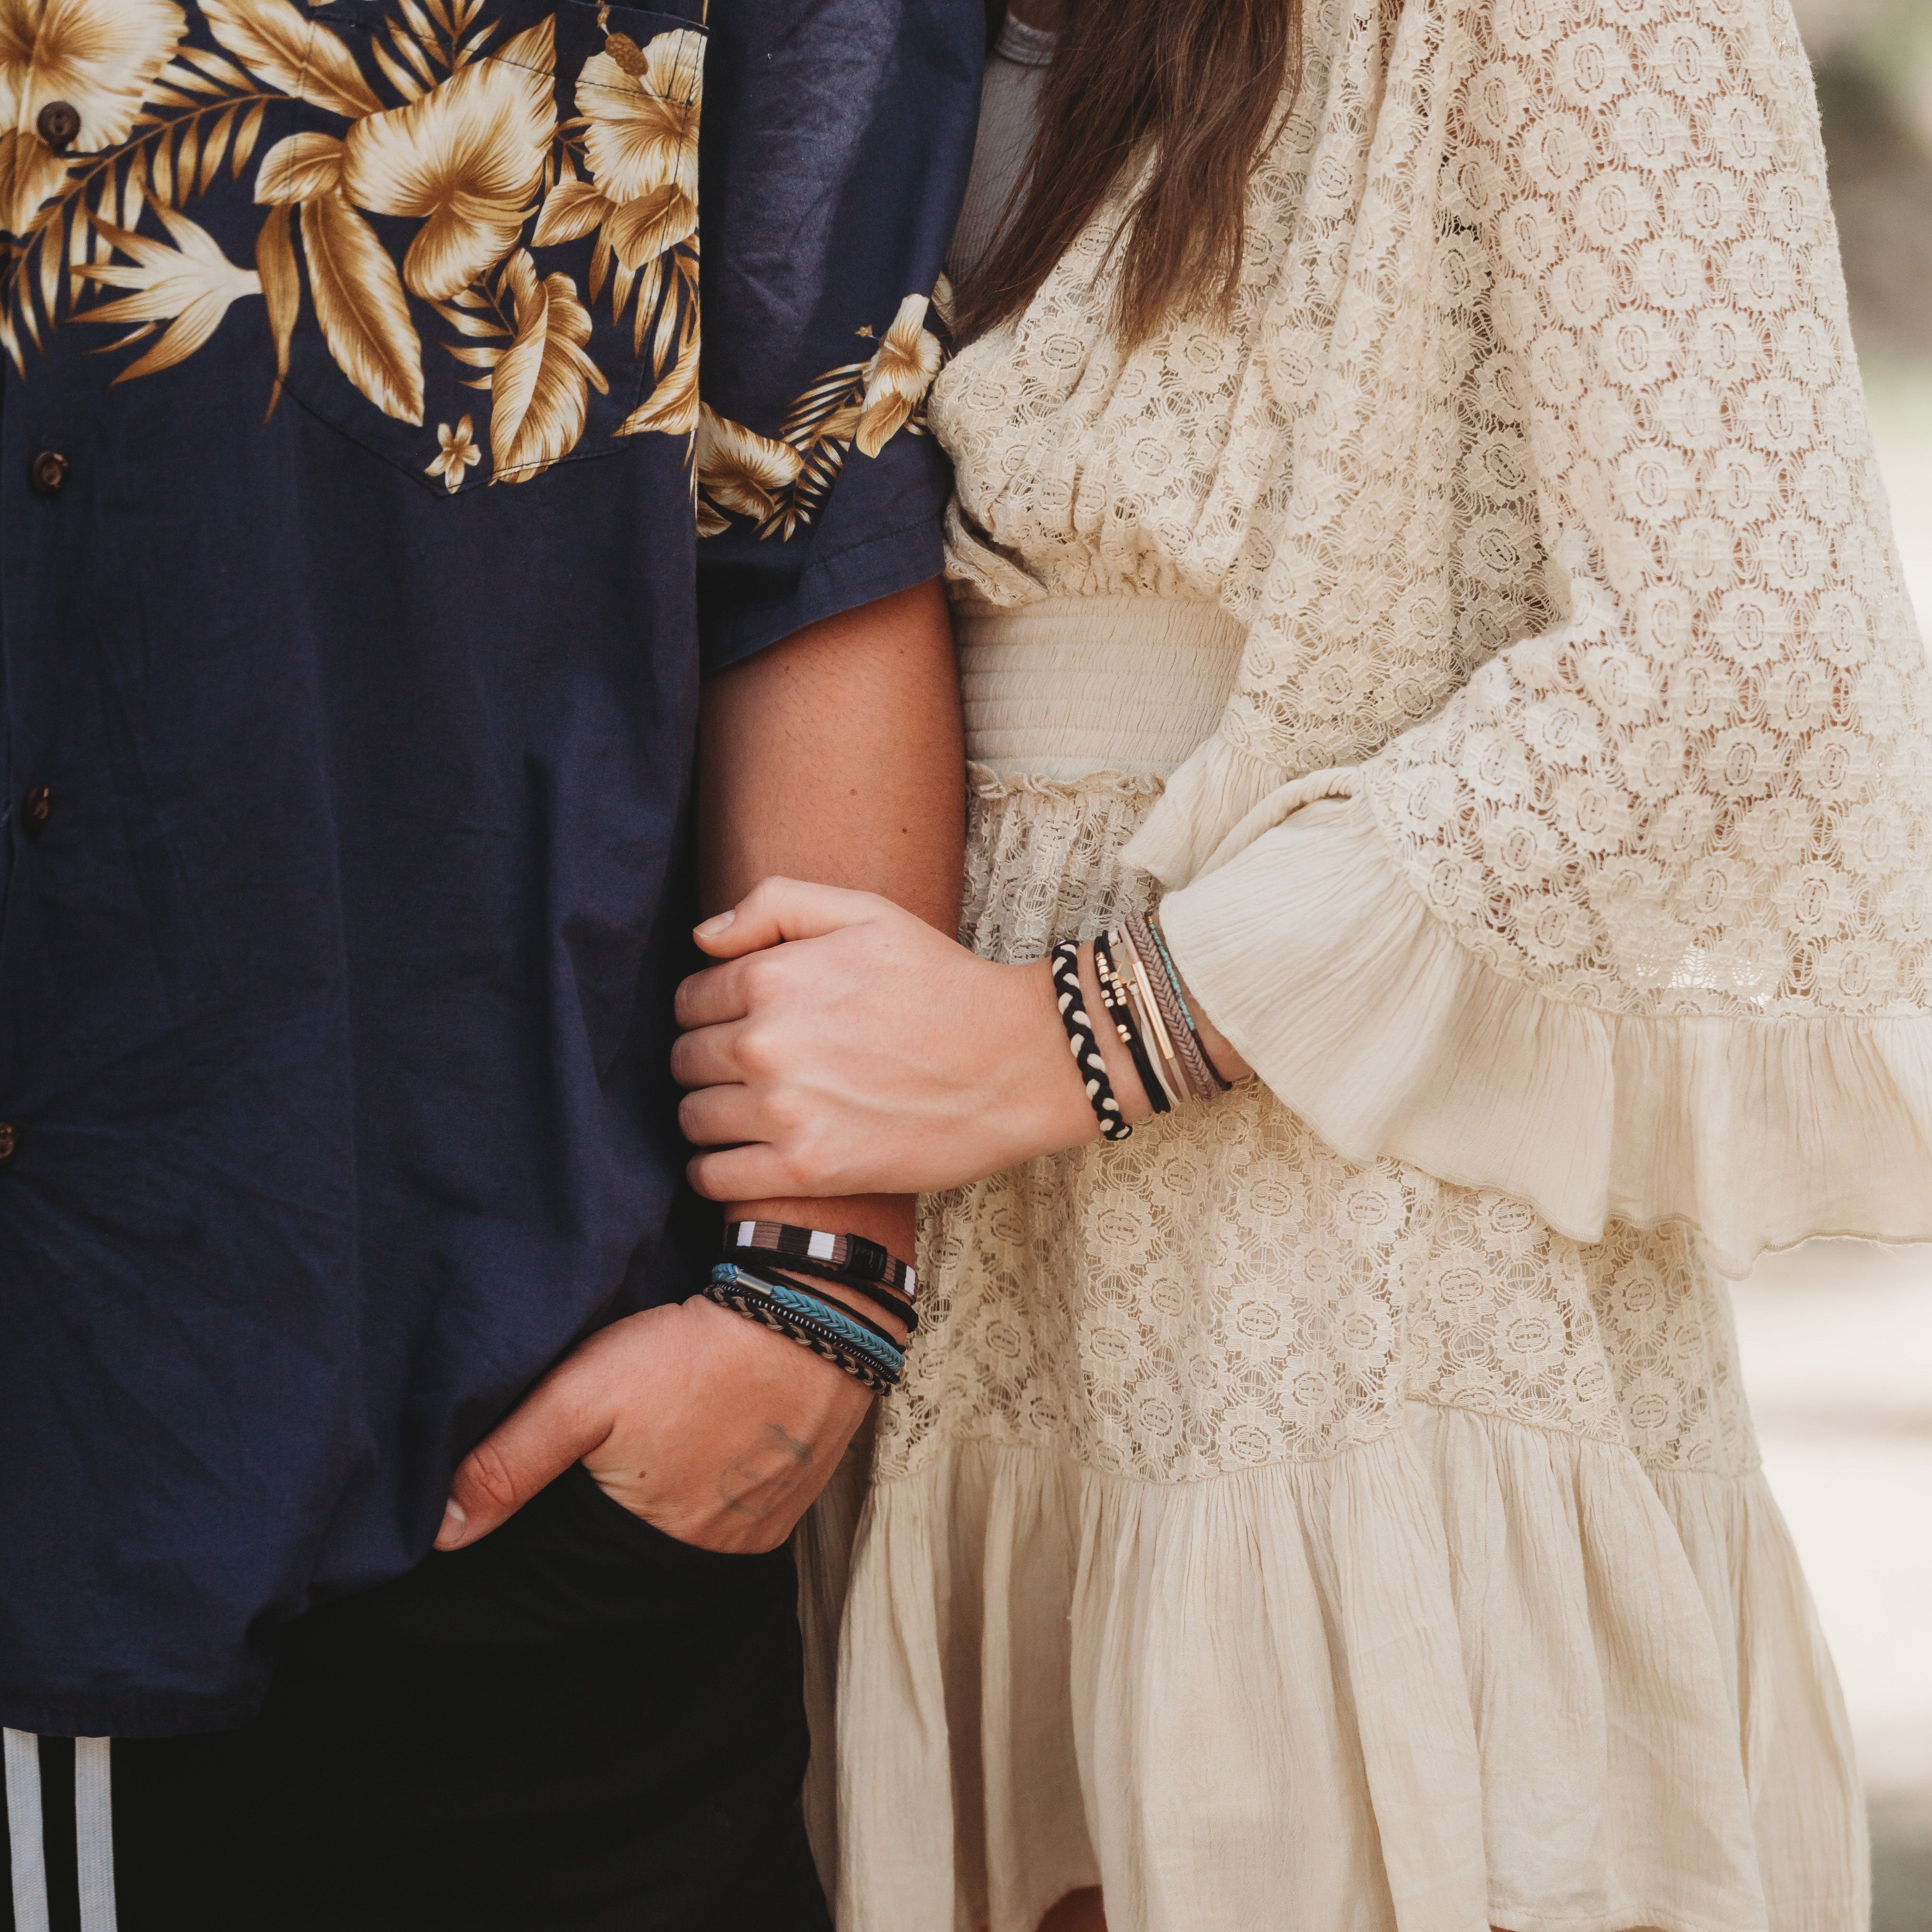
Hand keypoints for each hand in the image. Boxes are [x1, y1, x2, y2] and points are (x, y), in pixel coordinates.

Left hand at [435, 1296, 870, 1554]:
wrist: (814, 1315)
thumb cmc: (694, 1352)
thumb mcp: (586, 1392)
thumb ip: (512, 1459)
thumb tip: (441, 1533)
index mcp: (644, 1542)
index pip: (578, 1575)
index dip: (555, 1545)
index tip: (549, 1505)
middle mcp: (703, 1557)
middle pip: (632, 1561)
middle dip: (606, 1532)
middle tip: (600, 1476)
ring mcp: (754, 1536)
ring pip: (685, 1541)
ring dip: (663, 1513)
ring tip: (652, 1461)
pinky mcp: (789, 1507)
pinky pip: (733, 1523)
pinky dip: (709, 1499)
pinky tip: (700, 1456)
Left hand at [671, 878, 1104, 1201]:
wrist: (1014, 1062)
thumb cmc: (941, 983)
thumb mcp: (865, 913)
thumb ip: (775, 905)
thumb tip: (701, 939)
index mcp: (770, 979)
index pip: (688, 1001)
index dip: (711, 1009)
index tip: (744, 1021)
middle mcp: (764, 1046)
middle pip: (684, 1060)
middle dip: (708, 1061)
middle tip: (756, 1066)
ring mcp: (783, 1113)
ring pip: (692, 1119)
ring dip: (712, 1114)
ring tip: (755, 1109)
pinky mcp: (806, 1171)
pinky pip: (713, 1179)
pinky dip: (716, 1170)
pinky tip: (746, 1155)